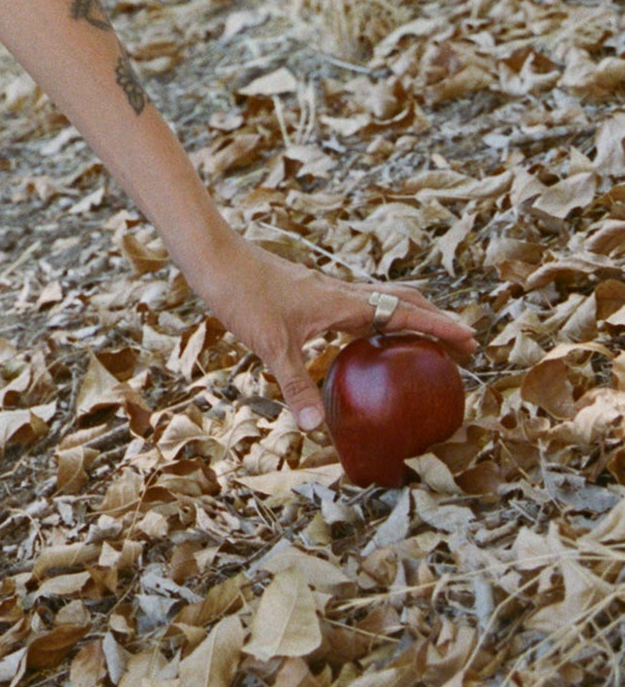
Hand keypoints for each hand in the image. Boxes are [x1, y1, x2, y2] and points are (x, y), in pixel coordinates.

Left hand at [195, 236, 476, 433]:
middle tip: (462, 342)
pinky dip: (376, 318)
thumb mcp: (271, 346)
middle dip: (435, 320)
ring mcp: (326, 291)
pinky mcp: (310, 293)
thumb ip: (296, 386)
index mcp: (343, 303)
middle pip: (402, 301)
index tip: (471, 339)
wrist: (215, 258)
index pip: (404, 313)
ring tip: (426, 339)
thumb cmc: (243, 295)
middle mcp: (342, 293)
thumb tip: (315, 428)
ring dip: (408, 316)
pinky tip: (365, 337)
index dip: (439, 327)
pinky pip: (357, 305)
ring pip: (381, 299)